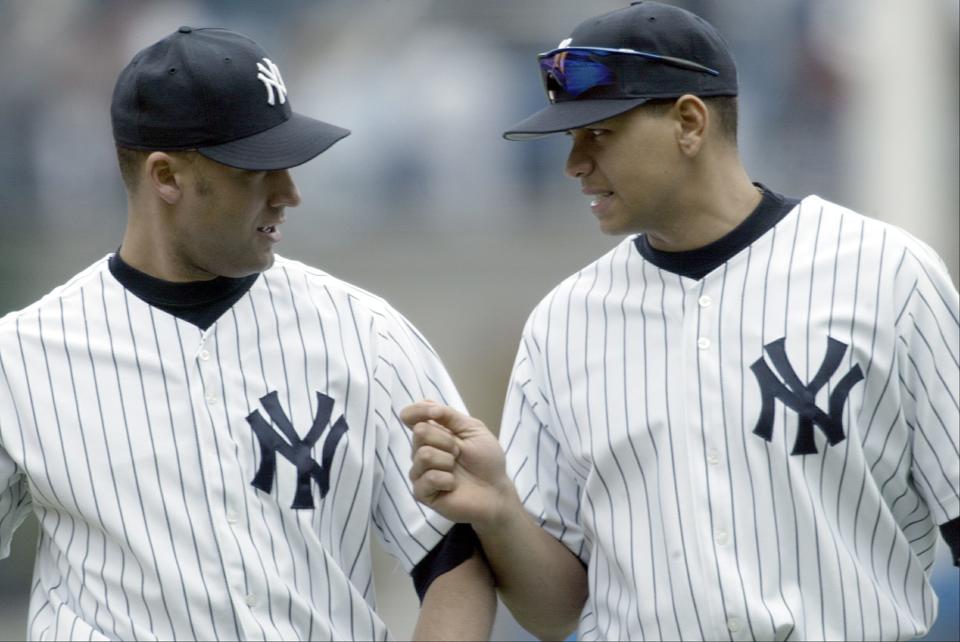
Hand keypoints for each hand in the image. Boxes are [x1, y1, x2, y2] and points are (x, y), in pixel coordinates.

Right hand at [401, 401, 517, 530]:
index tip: (436, 414)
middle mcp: (422, 451)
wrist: (496, 490)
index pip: (411, 416)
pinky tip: (453, 485)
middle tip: (459, 452)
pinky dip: (446, 480)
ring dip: (447, 460)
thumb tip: (427, 404)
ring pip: (424, 455)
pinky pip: (428, 478)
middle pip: (420, 432)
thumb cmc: (486, 460)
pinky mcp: (422, 493)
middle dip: (446, 440)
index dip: (418, 411)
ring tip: (456, 468)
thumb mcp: (473, 429)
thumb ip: (449, 415)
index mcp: (432, 434)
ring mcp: (420, 472)